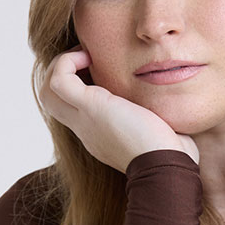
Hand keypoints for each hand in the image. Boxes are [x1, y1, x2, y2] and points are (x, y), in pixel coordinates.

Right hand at [39, 48, 199, 171]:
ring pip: (47, 91)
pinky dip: (68, 62)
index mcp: (101, 135)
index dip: (79, 84)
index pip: (74, 109)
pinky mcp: (91, 107)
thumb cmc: (172, 156)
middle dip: (63, 73)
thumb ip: (159, 119)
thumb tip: (177, 109)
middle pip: (51, 101)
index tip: (101, 69)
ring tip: (86, 56)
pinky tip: (90, 57)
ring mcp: (85, 119)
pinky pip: (59, 79)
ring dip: (61, 66)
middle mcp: (87, 128)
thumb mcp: (160, 132)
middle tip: (88, 58)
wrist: (166, 168)